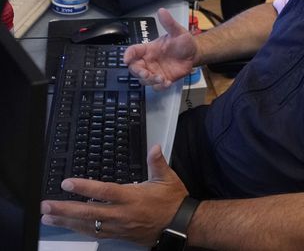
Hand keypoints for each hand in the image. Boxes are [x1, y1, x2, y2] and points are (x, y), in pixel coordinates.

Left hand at [41, 145, 188, 245]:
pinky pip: (95, 234)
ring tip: (48, 218)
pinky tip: (69, 227)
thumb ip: (157, 162)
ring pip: (88, 225)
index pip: (104, 192)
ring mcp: (119, 226)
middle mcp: (122, 213)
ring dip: (66, 221)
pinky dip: (80, 230)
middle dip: (64, 209)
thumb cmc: (173, 201)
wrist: (180, 225)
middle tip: (46, 206)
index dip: (84, 188)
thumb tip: (154, 147)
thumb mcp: (168, 178)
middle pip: (88, 212)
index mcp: (132, 197)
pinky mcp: (119, 235)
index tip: (67, 183)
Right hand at [124, 8, 197, 88]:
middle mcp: (149, 61)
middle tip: (146, 72)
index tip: (127, 59)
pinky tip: (166, 83)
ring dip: (150, 80)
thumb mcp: (177, 31)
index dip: (128, 55)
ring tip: (160, 78)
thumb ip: (169, 23)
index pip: (133, 51)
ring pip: (144, 79)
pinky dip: (159, 86)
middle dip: (137, 71)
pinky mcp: (163, 79)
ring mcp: (155, 71)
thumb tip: (162, 11)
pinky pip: (156, 86)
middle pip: (134, 68)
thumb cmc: (183, 42)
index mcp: (148, 49)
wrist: (194, 53)